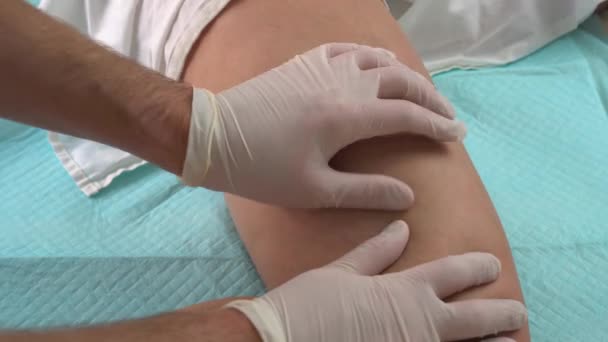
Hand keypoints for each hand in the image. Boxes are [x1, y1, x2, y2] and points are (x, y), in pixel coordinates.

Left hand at [181, 43, 465, 209]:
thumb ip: (364, 192)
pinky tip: (377, 63)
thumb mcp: (314, 191)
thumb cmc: (261, 169)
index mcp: (345, 117)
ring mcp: (322, 68)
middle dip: (430, 97)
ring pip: (378, 60)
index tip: (456, 135)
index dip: (436, 125)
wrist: (214, 136)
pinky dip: (371, 55)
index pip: (405, 115)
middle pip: (400, 81)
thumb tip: (407, 196)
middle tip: (446, 115)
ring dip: (405, 74)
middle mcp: (341, 83)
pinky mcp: (304, 62)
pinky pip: (348, 49)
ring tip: (418, 92)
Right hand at [227, 220, 526, 341]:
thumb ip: (376, 252)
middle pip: (475, 318)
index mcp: (406, 292)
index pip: (453, 273)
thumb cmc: (309, 305)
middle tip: (519, 311)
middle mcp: (421, 325)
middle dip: (500, 313)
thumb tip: (401, 227)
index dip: (477, 266)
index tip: (492, 265)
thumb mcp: (342, 272)